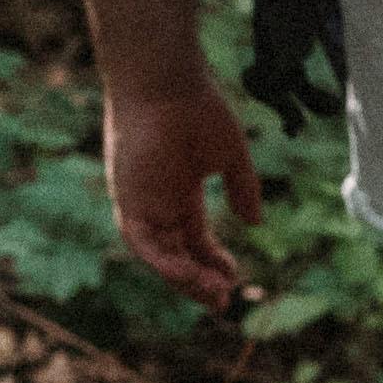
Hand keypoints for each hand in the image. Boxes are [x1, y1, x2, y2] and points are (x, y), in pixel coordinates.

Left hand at [103, 70, 266, 302]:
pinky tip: (186, 274)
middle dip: (199, 280)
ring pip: (159, 254)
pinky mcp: (127, 197)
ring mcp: (141, 202)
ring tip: (211, 293)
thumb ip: (243, 189)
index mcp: (181, 192)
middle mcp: (158, 202)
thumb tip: (255, 223)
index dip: (213, 262)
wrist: (167, 82)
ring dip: (183, 278)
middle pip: (177, 254)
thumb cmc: (198, 108)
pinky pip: (141, 242)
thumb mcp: (230, 156)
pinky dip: (162, 261)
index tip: (235, 279)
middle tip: (222, 301)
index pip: (196, 239)